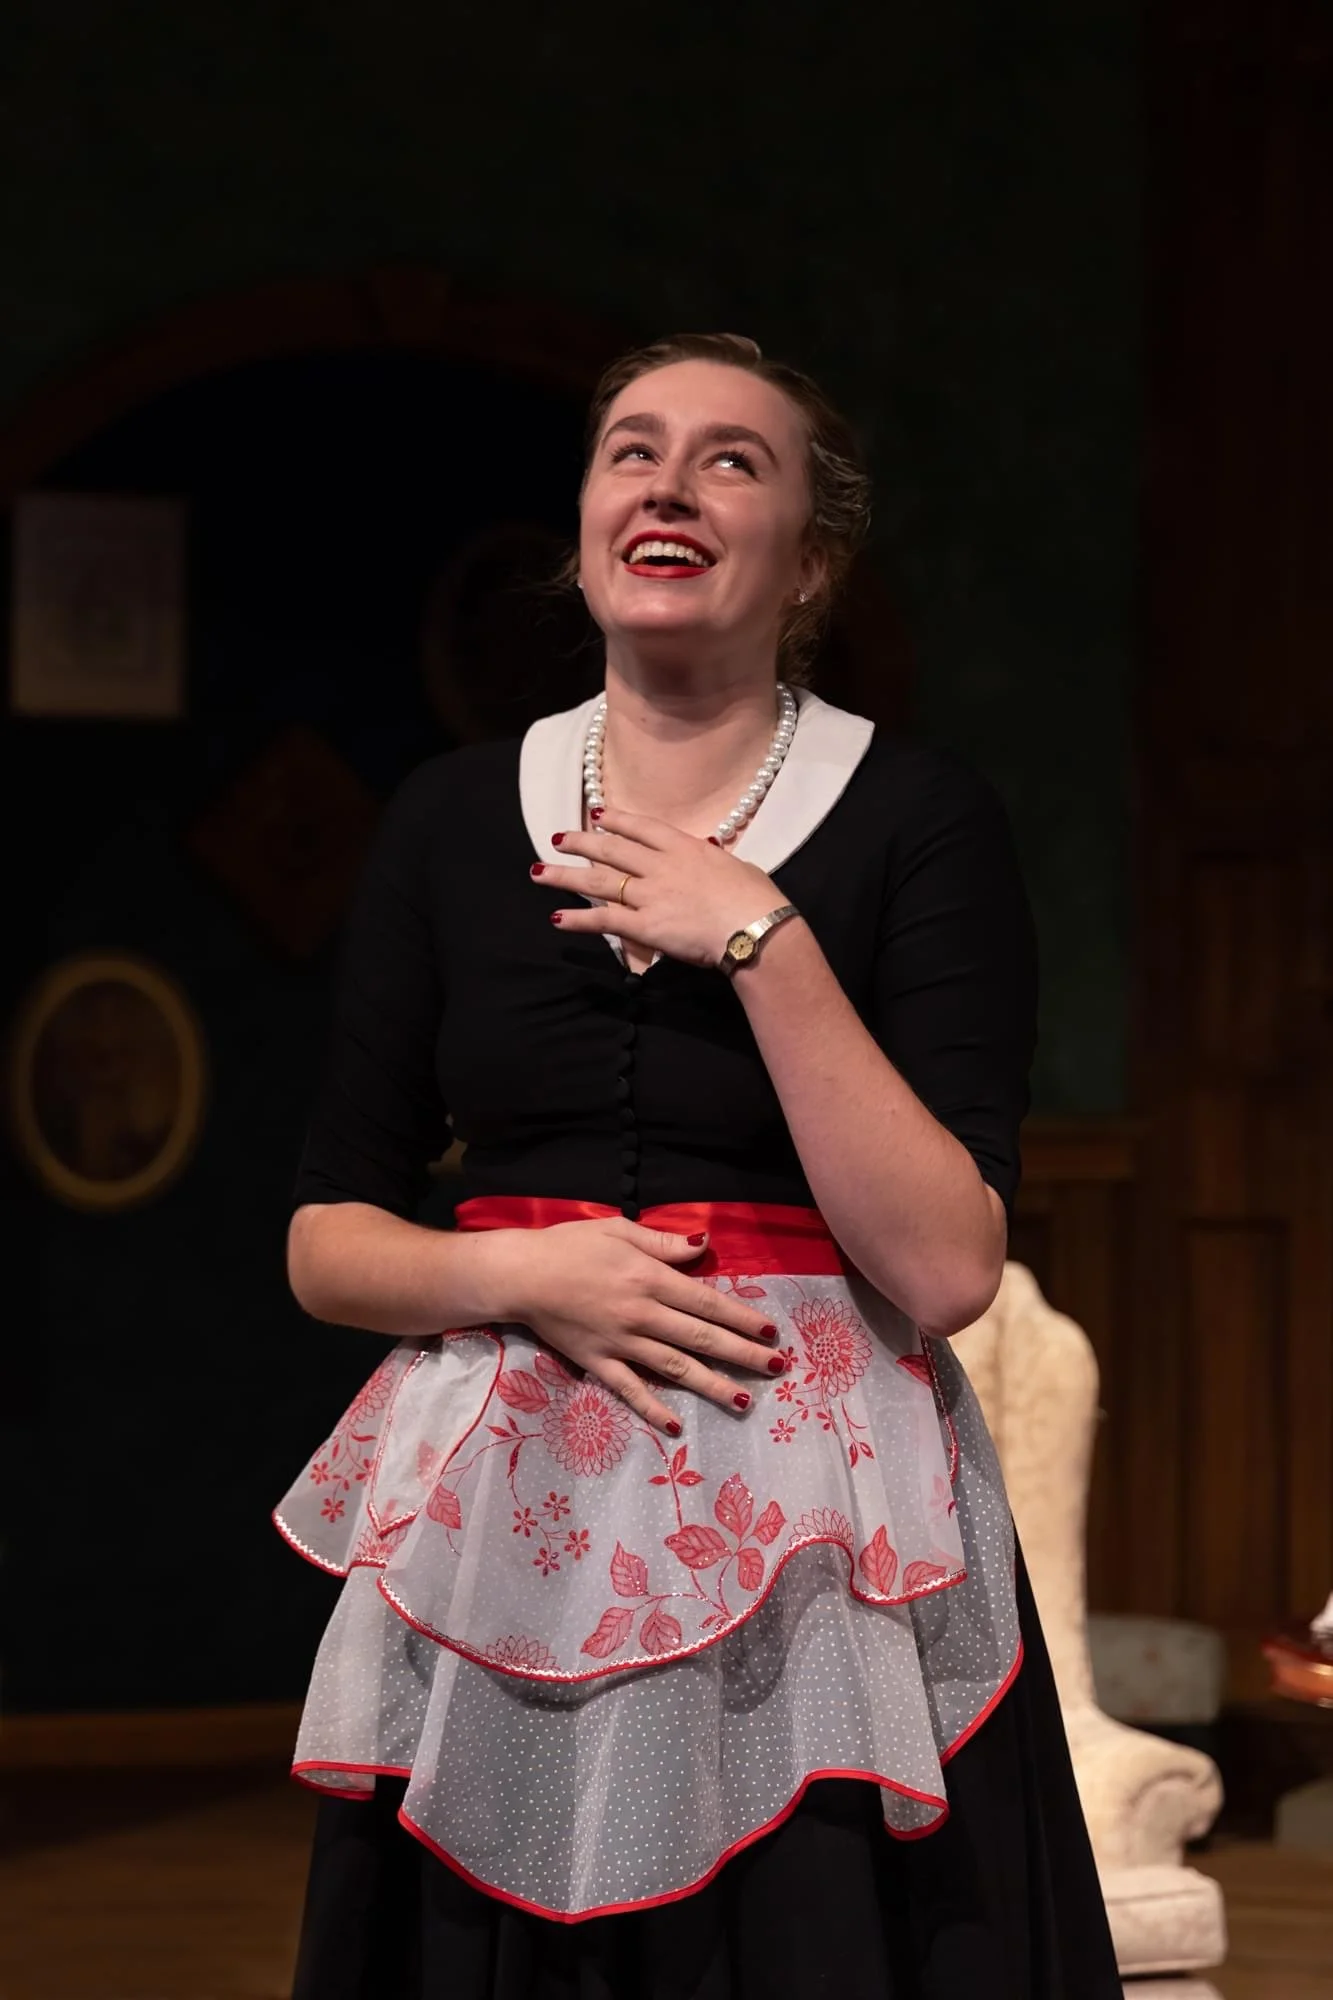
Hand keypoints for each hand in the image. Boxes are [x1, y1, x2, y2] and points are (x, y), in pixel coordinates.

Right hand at [502, 1216, 784, 1432]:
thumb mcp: (620, 1230)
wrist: (521, 1275)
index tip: (770, 1332)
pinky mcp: (598, 1363)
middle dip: (743, 1354)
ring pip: (676, 1368)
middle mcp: (643, 1314)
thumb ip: (663, 1243)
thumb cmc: (570, 1246)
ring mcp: (621, 1343)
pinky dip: (653, 1409)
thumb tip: (704, 1246)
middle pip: (702, 1338)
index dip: (741, 1318)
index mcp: (651, 1278)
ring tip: (744, 1401)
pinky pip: (630, 1390)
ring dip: (712, 1385)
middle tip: (776, 1368)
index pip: (707, 1303)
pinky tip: (676, 1425)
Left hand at [532, 808, 781, 968]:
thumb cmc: (755, 898)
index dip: (616, 820)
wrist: (754, 927)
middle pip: (611, 850)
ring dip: (565, 876)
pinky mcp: (645, 926)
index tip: (598, 815)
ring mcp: (649, 895)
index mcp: (684, 847)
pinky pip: (604, 921)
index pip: (641, 828)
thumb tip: (706, 852)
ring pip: (598, 882)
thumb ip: (712, 859)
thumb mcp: (735, 866)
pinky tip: (556, 918)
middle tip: (557, 839)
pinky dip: (578, 919)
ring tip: (538, 872)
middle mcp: (660, 866)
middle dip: (580, 843)